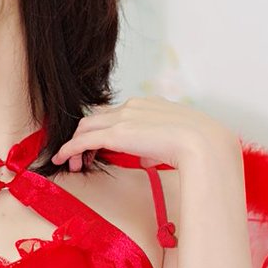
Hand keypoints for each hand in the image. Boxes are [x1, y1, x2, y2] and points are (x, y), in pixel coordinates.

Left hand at [51, 96, 238, 171]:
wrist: (204, 143)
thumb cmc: (199, 145)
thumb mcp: (176, 141)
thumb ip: (157, 145)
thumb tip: (147, 156)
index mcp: (148, 104)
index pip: (115, 113)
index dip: (103, 130)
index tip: (99, 146)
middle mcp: (132, 106)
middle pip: (96, 118)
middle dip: (84, 136)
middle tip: (79, 157)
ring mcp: (123, 118)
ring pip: (86, 127)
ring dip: (75, 143)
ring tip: (71, 162)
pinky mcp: (116, 134)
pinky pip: (83, 140)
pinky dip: (70, 149)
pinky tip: (63, 159)